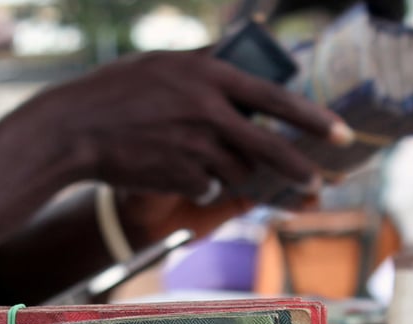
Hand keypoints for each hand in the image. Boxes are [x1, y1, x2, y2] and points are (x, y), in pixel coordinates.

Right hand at [41, 49, 352, 198]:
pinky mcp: (179, 176)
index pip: (275, 99)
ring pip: (235, 169)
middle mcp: (208, 112)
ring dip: (230, 170)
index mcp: (209, 77)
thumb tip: (245, 48)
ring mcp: (194, 147)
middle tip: (319, 177)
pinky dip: (197, 182)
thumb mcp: (162, 62)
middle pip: (270, 146)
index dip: (312, 118)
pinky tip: (171, 169)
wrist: (72, 130)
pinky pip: (205, 186)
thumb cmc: (112, 91)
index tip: (340, 131)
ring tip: (201, 158)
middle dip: (298, 166)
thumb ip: (205, 61)